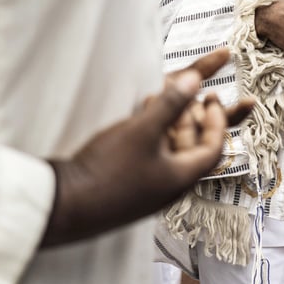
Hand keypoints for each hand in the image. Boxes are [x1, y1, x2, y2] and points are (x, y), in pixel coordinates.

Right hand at [42, 48, 252, 246]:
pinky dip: (152, 136)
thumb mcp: (143, 130)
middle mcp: (169, 187)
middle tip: (188, 95)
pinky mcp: (129, 188)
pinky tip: (135, 120)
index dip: (218, 120)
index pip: (214, 148)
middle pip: (193, 149)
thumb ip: (171, 104)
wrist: (65, 204)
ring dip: (169, 125)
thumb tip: (196, 79)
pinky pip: (151, 158)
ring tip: (157, 99)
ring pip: (170, 152)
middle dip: (192, 118)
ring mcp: (148, 189)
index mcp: (181, 177)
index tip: (212, 97)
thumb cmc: (108, 169)